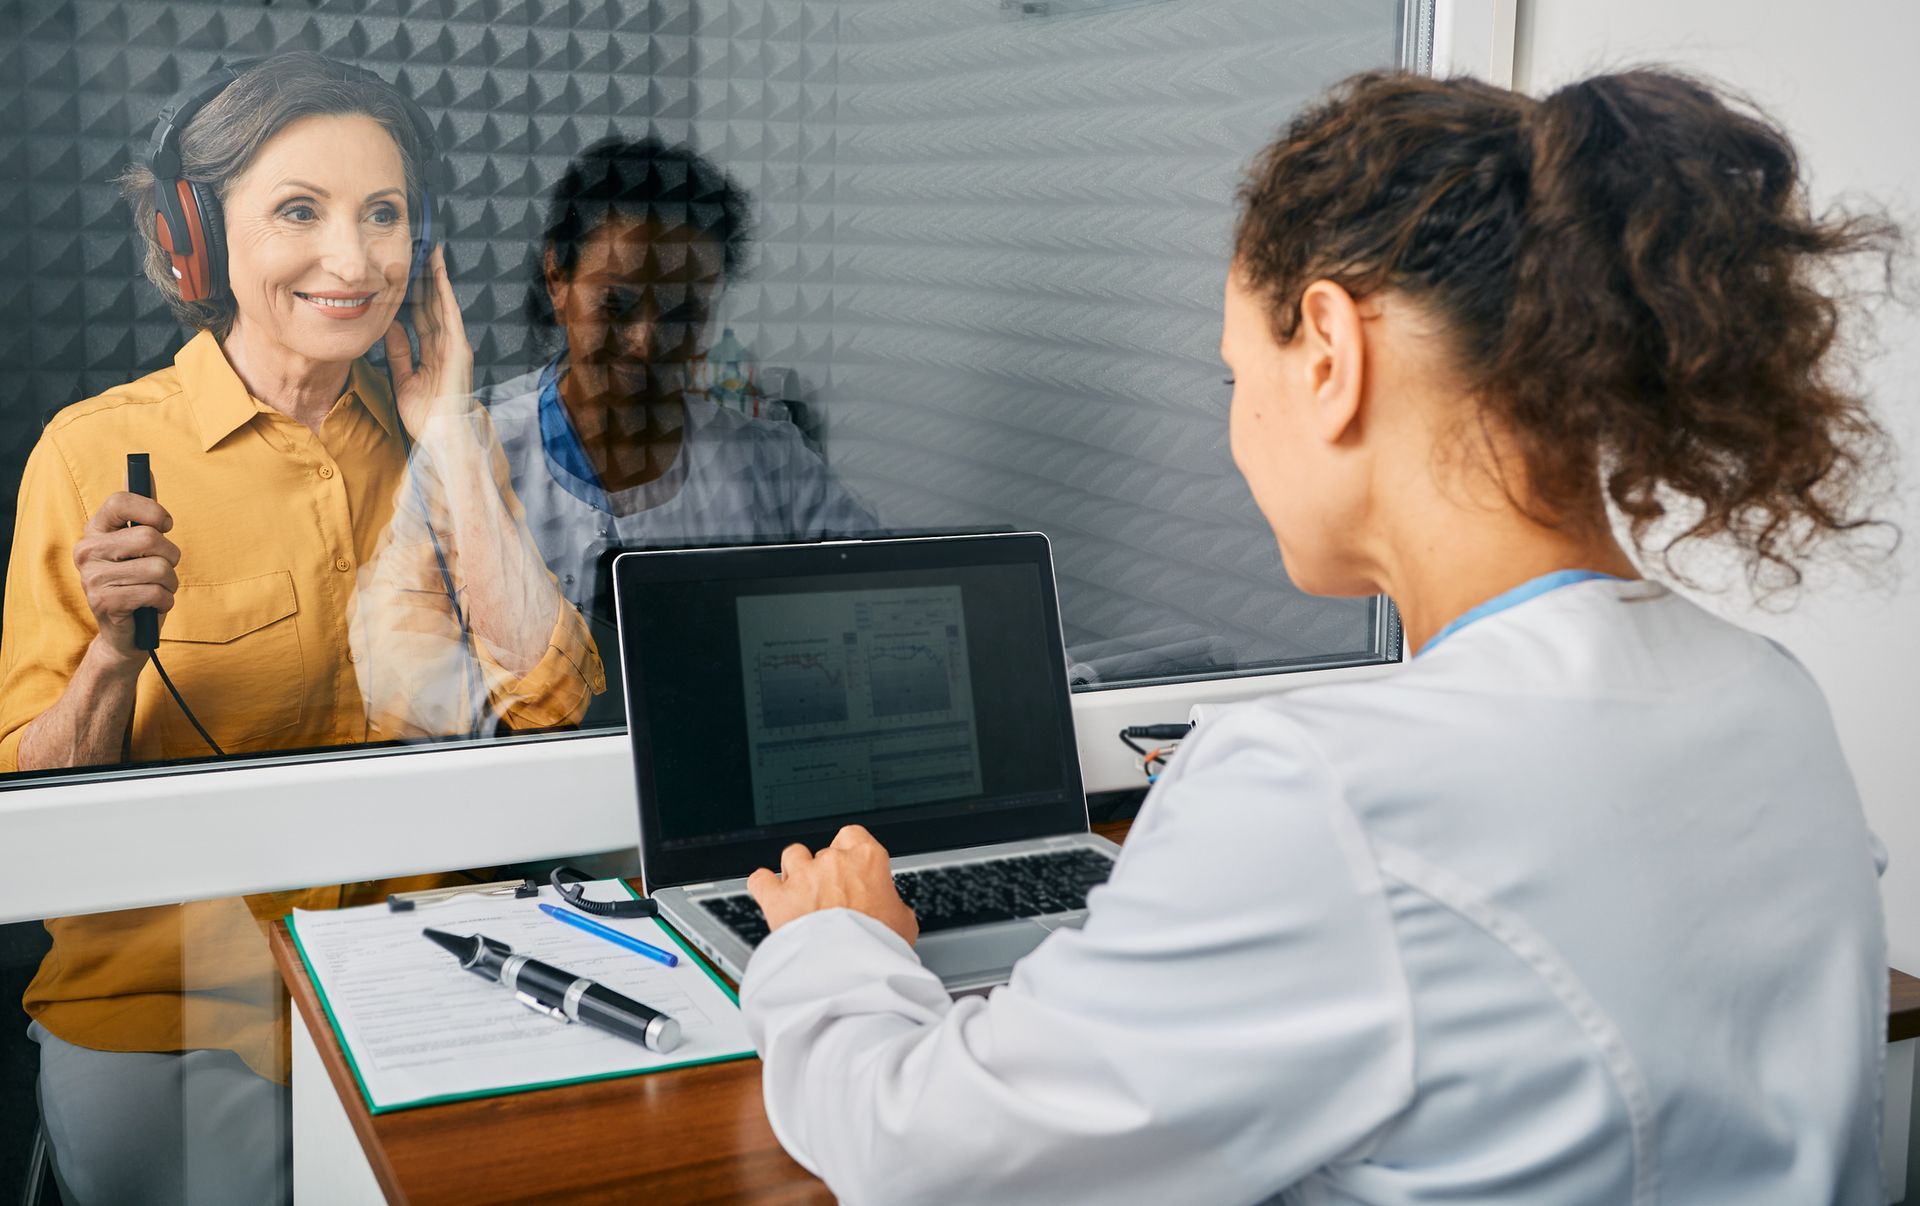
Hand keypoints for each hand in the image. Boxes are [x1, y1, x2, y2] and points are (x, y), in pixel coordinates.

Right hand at [73, 490, 177, 672]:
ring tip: (158, 589)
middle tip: (164, 568)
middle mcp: (87, 550)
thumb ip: (142, 510)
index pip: (120, 501)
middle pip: (150, 537)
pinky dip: (165, 601)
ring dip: (170, 582)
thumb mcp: (140, 545)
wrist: (127, 632)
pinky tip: (152, 606)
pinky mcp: (104, 602)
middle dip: (171, 556)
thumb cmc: (138, 581)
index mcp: (95, 530)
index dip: (153, 510)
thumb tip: (142, 469)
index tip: (166, 525)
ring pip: (158, 568)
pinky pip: (156, 593)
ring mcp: (92, 577)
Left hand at [384, 245, 473, 439]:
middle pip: (433, 304)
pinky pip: (449, 312)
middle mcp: (446, 345)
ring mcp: (454, 344)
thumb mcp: (403, 378)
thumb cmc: (426, 415)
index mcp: (433, 353)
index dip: (414, 295)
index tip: (404, 274)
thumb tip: (389, 324)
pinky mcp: (458, 346)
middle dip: (425, 279)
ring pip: (442, 302)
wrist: (442, 435)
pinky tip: (438, 272)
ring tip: (429, 251)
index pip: (422, 317)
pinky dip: (444, 291)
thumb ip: (398, 351)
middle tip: (416, 250)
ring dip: (436, 277)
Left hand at [747, 825, 918, 946]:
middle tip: (832, 894)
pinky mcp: (778, 897)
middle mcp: (833, 861)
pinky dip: (764, 886)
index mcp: (867, 859)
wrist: (848, 970)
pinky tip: (770, 893)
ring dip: (795, 871)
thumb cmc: (877, 946)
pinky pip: (761, 879)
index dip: (851, 851)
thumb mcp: (904, 924)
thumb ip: (893, 907)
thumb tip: (892, 912)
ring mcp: (803, 876)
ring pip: (792, 855)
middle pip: (824, 850)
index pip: (855, 835)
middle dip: (826, 870)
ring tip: (802, 893)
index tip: (852, 867)